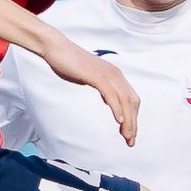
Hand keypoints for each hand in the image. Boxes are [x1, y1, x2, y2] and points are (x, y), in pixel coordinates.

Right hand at [30, 21, 139, 143]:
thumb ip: (103, 88)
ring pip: (124, 101)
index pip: (131, 100)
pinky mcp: (97, 76)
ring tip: (127, 136)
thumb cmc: (71, 64)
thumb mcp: (91, 78)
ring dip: (128, 121)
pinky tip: (119, 121)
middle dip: (133, 123)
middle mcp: (116, 74)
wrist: (57, 49)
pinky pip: (111, 95)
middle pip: (131, 102)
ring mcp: (108, 75)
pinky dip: (117, 108)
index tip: (129, 134)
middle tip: (131, 141)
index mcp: (115, 76)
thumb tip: (109, 99)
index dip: (133, 118)